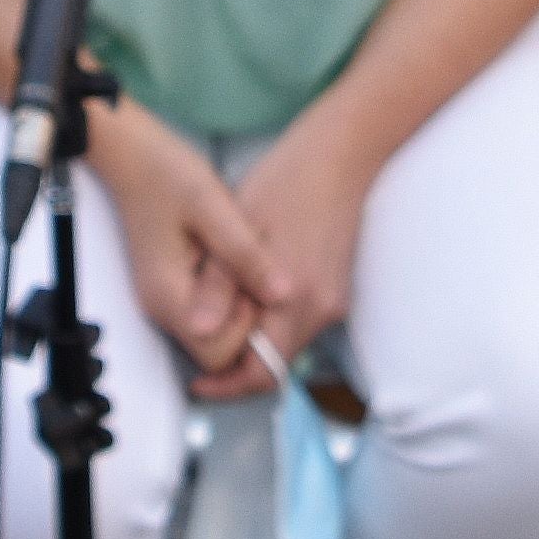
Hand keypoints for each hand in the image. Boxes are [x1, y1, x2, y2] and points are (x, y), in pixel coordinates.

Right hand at [85, 104, 283, 390]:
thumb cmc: (167, 174)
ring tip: (251, 264)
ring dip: (241, 309)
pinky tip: (240, 261)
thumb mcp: (213, 207)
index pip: (217, 353)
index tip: (260, 285)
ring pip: (215, 332)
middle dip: (247, 323)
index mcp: (170, 296)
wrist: (132, 154)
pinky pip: (210, 311)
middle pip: (216, 350)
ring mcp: (166, 299)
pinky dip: (231, 297)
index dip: (247, 329)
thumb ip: (246, 255)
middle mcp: (163, 309)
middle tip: (261, 273)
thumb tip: (285, 296)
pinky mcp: (173, 286)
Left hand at [220, 119, 376, 372]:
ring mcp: (334, 301)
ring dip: (253, 335)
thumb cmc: (287, 181)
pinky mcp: (337, 290)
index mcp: (297, 299)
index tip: (197, 379)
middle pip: (274, 363)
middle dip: (236, 360)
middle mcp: (322, 309)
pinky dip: (271, 317)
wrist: (340, 154)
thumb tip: (199, 331)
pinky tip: (248, 286)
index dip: (225, 384)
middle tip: (200, 336)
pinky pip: (298, 320)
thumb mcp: (237, 228)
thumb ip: (219, 285)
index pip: (262, 373)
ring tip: (221, 303)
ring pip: (286, 342)